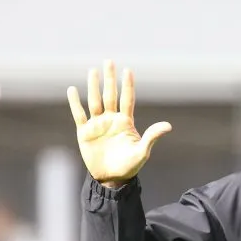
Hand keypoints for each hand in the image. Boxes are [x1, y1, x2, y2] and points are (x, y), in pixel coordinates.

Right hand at [68, 59, 171, 187]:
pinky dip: (75, 103)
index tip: (128, 71)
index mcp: (126, 122)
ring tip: (92, 71)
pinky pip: (79, 115)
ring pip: (95, 101)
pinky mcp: (85, 132)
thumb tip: (168, 126)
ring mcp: (98, 124)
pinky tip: (72, 90)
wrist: (111, 179)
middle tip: (109, 61)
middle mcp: (111, 119)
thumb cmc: (129, 166)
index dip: (127, 85)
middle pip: (110, 95)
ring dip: (93, 86)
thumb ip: (152, 137)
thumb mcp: (142, 152)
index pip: (127, 99)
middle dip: (110, 79)